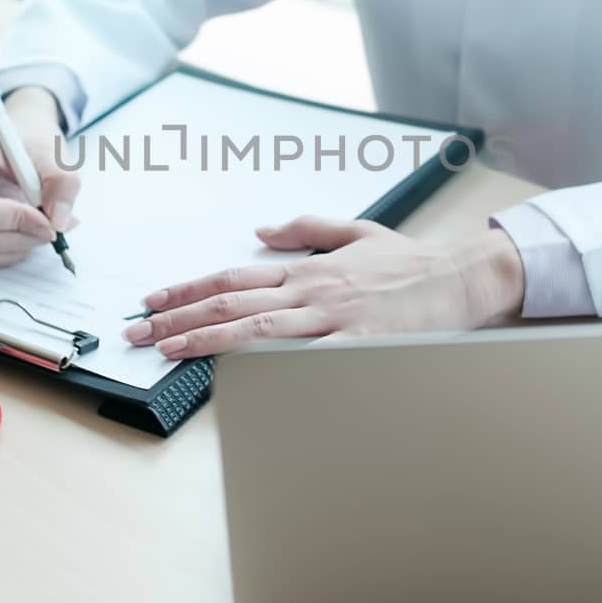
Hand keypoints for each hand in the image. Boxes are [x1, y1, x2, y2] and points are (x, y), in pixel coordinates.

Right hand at [0, 86, 79, 271]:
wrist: (15, 136)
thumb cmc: (29, 140)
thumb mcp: (53, 151)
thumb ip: (62, 182)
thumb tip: (58, 222)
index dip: (17, 222)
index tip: (49, 221)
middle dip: (25, 237)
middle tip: (54, 223)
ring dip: (17, 249)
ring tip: (39, 226)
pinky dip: (5, 254)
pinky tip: (23, 232)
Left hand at [124, 215, 524, 358]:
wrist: (462, 275)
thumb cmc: (412, 261)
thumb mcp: (355, 231)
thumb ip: (305, 229)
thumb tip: (260, 230)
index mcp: (307, 269)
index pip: (233, 277)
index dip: (189, 289)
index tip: (153, 301)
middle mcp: (310, 290)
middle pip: (231, 303)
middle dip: (179, 318)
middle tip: (139, 333)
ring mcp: (331, 317)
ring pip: (255, 328)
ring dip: (206, 339)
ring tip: (168, 349)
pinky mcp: (356, 342)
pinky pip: (303, 357)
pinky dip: (269, 364)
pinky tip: (237, 373)